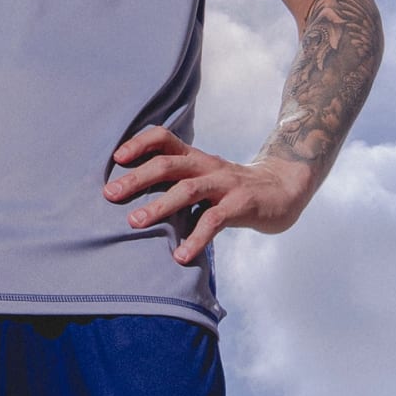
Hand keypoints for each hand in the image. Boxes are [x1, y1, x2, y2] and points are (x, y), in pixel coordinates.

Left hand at [106, 127, 312, 266]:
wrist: (285, 189)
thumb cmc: (234, 190)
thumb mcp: (205, 180)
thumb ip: (177, 186)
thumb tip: (134, 204)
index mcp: (196, 158)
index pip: (164, 138)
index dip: (139, 144)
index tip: (115, 159)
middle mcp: (208, 166)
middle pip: (169, 163)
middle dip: (137, 178)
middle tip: (110, 195)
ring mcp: (226, 184)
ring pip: (188, 189)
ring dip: (159, 206)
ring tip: (134, 223)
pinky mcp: (243, 205)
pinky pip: (215, 221)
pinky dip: (196, 239)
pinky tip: (181, 256)